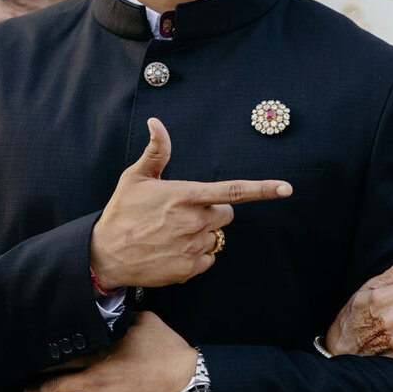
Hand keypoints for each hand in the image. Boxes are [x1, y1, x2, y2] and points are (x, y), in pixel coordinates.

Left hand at [23, 311, 197, 391]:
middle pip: (56, 385)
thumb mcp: (148, 323)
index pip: (65, 358)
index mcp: (101, 354)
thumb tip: (120, 312)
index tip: (34, 365)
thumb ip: (128, 318)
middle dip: (38, 390)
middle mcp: (94, 379)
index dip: (46, 363)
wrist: (187, 382)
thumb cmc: (170, 352)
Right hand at [90, 117, 292, 288]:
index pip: (234, 191)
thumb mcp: (136, 177)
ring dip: (203, 233)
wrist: (105, 255)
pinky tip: (173, 249)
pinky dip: (197, 254)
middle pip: (227, 214)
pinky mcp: (190, 269)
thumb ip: (156, 151)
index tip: (287, 189)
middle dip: (214, 211)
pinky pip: (208, 258)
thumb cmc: (122, 212)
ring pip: (217, 236)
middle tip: (186, 212)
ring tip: (173, 232)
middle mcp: (195, 222)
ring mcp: (194, 247)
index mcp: (186, 196)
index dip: (263, 190)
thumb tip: (157, 122)